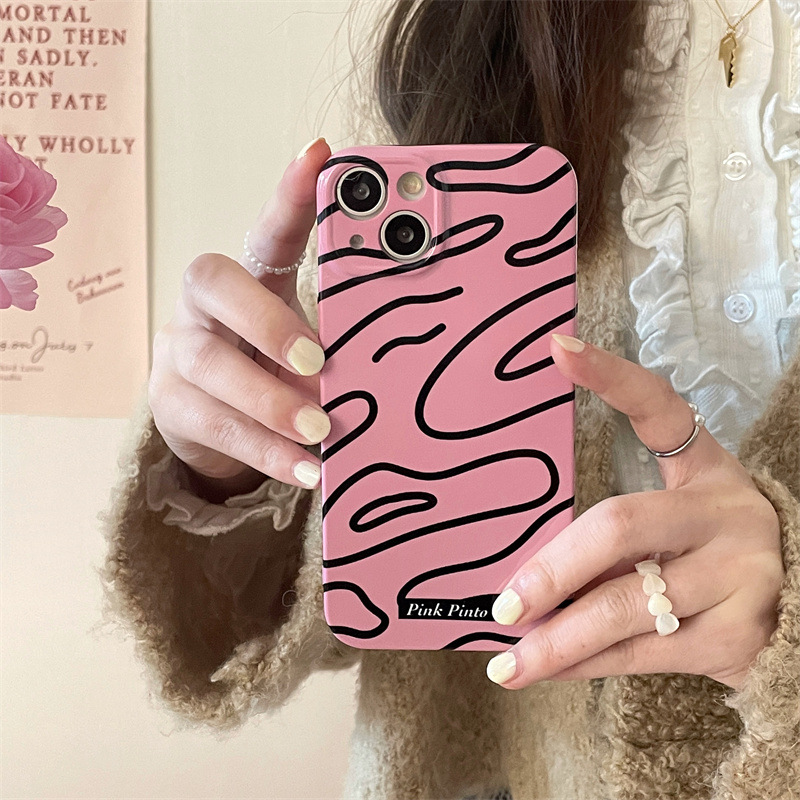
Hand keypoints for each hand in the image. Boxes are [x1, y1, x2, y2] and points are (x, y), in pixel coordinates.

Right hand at [148, 136, 331, 496]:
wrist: (216, 427)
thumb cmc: (275, 375)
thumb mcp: (309, 353)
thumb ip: (340, 344)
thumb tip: (396, 359)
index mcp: (248, 278)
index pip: (266, 229)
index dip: (290, 196)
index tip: (323, 156)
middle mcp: (203, 304)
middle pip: (212, 282)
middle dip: (267, 320)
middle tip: (318, 360)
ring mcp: (177, 352)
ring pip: (209, 364)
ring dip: (269, 400)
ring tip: (320, 428)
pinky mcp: (170, 404)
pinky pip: (210, 425)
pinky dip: (262, 450)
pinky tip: (304, 468)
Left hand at [486, 333, 783, 691]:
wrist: (796, 621)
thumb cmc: (706, 561)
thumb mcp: (671, 529)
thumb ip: (614, 537)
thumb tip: (524, 573)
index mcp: (706, 470)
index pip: (659, 409)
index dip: (611, 377)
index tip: (556, 348)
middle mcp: (728, 513)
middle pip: (621, 526)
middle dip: (552, 569)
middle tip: (504, 604)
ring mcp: (740, 577)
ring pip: (627, 605)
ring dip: (559, 638)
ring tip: (508, 661)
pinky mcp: (739, 638)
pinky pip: (643, 653)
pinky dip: (587, 664)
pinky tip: (549, 671)